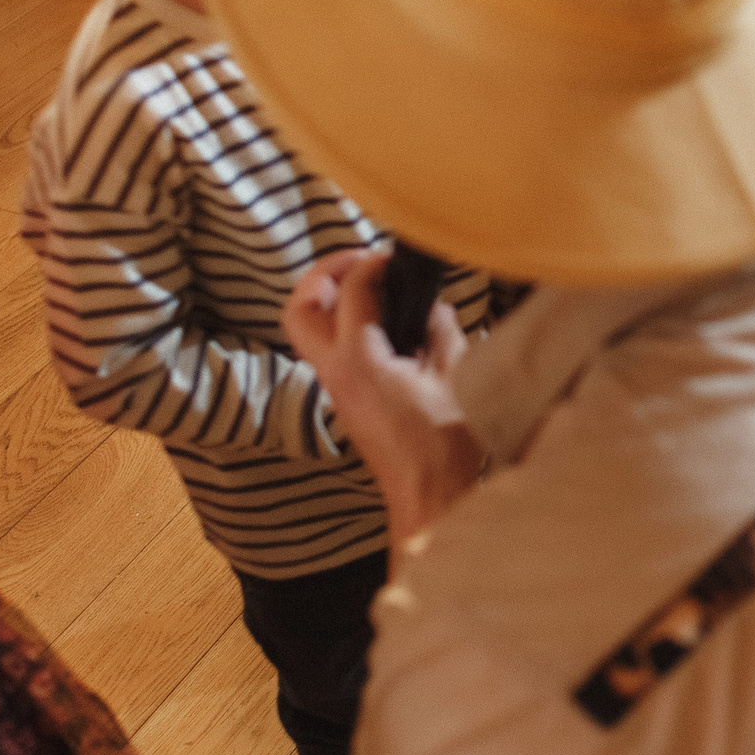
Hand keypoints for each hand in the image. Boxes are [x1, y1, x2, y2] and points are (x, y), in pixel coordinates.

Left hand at [284, 250, 485, 542]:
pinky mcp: (344, 402)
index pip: (352, 291)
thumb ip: (441, 333)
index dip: (373, 264)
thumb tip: (434, 309)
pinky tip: (382, 328)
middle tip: (359, 263)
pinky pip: (328, 351)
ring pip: (306, 331)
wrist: (428, 496)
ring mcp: (335, 389)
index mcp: (360, 359)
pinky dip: (343, 328)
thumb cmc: (443, 445)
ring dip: (328, 301)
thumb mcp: (454, 377)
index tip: (394, 258)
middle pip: (300, 308)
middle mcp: (336, 371)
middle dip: (323, 275)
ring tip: (368, 290)